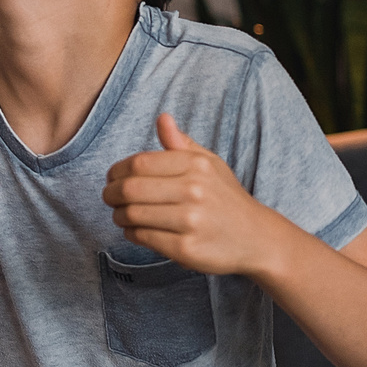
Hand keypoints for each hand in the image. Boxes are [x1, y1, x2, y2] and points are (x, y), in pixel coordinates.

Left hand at [100, 113, 286, 276]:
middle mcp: (194, 191)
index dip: (117, 171)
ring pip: (132, 215)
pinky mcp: (186, 248)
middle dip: (111, 194)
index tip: (112, 178)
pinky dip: (130, 233)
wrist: (256, 238)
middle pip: (130, 189)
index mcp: (196, 166)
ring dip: (119, 215)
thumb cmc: (225, 198)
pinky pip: (143, 237)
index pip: (139, 163)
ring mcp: (190, 221)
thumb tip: (162, 118)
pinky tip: (135, 230)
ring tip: (122, 214)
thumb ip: (181, 144)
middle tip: (109, 198)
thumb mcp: (209, 164)